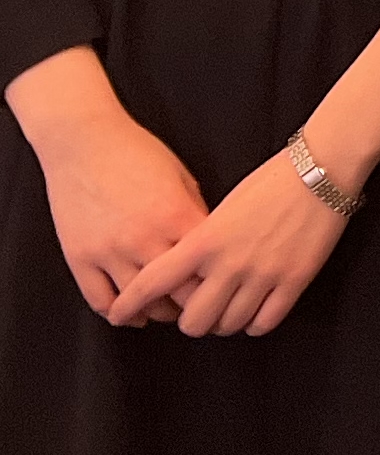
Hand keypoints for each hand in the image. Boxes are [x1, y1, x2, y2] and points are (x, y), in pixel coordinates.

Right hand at [10, 61, 207, 321]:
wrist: (84, 142)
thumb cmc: (138, 153)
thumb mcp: (182, 179)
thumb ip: (196, 215)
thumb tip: (210, 247)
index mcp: (177, 217)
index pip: (208, 268)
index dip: (219, 282)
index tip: (224, 287)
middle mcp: (144, 239)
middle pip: (179, 293)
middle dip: (194, 305)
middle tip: (202, 307)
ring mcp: (109, 252)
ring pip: (140, 303)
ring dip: (158, 312)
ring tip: (169, 311)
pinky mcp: (80, 258)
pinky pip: (100, 299)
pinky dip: (119, 312)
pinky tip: (131, 313)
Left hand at [109, 150, 349, 335]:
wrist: (321, 170)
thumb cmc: (271, 182)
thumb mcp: (222, 209)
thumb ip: (201, 244)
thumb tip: (189, 275)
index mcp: (205, 241)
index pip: (153, 283)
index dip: (130, 304)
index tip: (120, 315)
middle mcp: (229, 263)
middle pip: (194, 320)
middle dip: (192, 320)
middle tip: (199, 311)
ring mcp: (263, 275)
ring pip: (228, 325)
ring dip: (224, 323)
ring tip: (229, 310)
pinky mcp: (294, 281)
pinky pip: (264, 322)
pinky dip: (255, 323)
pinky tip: (255, 311)